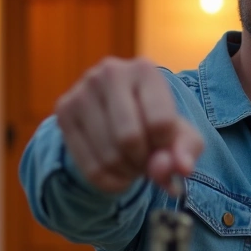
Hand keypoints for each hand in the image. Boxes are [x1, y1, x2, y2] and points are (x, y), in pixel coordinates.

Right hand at [54, 57, 203, 194]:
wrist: (117, 113)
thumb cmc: (156, 122)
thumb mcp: (181, 134)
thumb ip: (186, 150)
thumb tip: (180, 170)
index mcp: (145, 70)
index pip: (161, 123)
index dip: (166, 148)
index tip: (164, 147)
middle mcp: (109, 72)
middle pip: (129, 139)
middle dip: (143, 162)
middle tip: (146, 162)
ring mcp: (81, 90)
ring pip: (107, 155)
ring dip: (126, 173)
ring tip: (132, 165)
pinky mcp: (63, 111)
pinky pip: (87, 166)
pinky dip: (108, 181)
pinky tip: (116, 173)